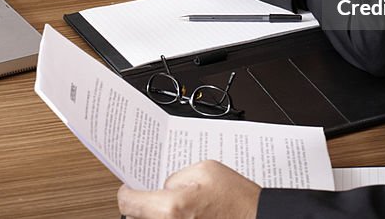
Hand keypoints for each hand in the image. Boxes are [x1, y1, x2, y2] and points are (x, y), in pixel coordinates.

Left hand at [117, 160, 260, 218]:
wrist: (257, 218)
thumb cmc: (236, 200)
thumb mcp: (204, 170)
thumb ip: (176, 177)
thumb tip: (165, 187)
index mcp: (171, 207)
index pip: (128, 203)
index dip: (127, 192)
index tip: (129, 188)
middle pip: (137, 217)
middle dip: (144, 204)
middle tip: (153, 194)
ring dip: (158, 214)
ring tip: (177, 204)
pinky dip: (172, 218)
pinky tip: (186, 212)